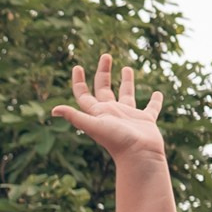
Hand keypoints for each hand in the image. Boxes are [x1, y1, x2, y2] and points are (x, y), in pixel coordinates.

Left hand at [50, 55, 164, 162]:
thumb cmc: (117, 141)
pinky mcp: (145, 121)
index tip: (77, 67)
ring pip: (127, 95)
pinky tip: (158, 93)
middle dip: (103, 72)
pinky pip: (151, 108)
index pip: (84, 95)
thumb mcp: (93, 125)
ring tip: (127, 68)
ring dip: (126, 82)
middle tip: (106, 56)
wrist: (139, 156)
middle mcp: (112, 113)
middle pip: (104, 89)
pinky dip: (155, 101)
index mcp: (98, 112)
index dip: (79, 82)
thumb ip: (75, 116)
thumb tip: (53, 111)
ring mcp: (129, 116)